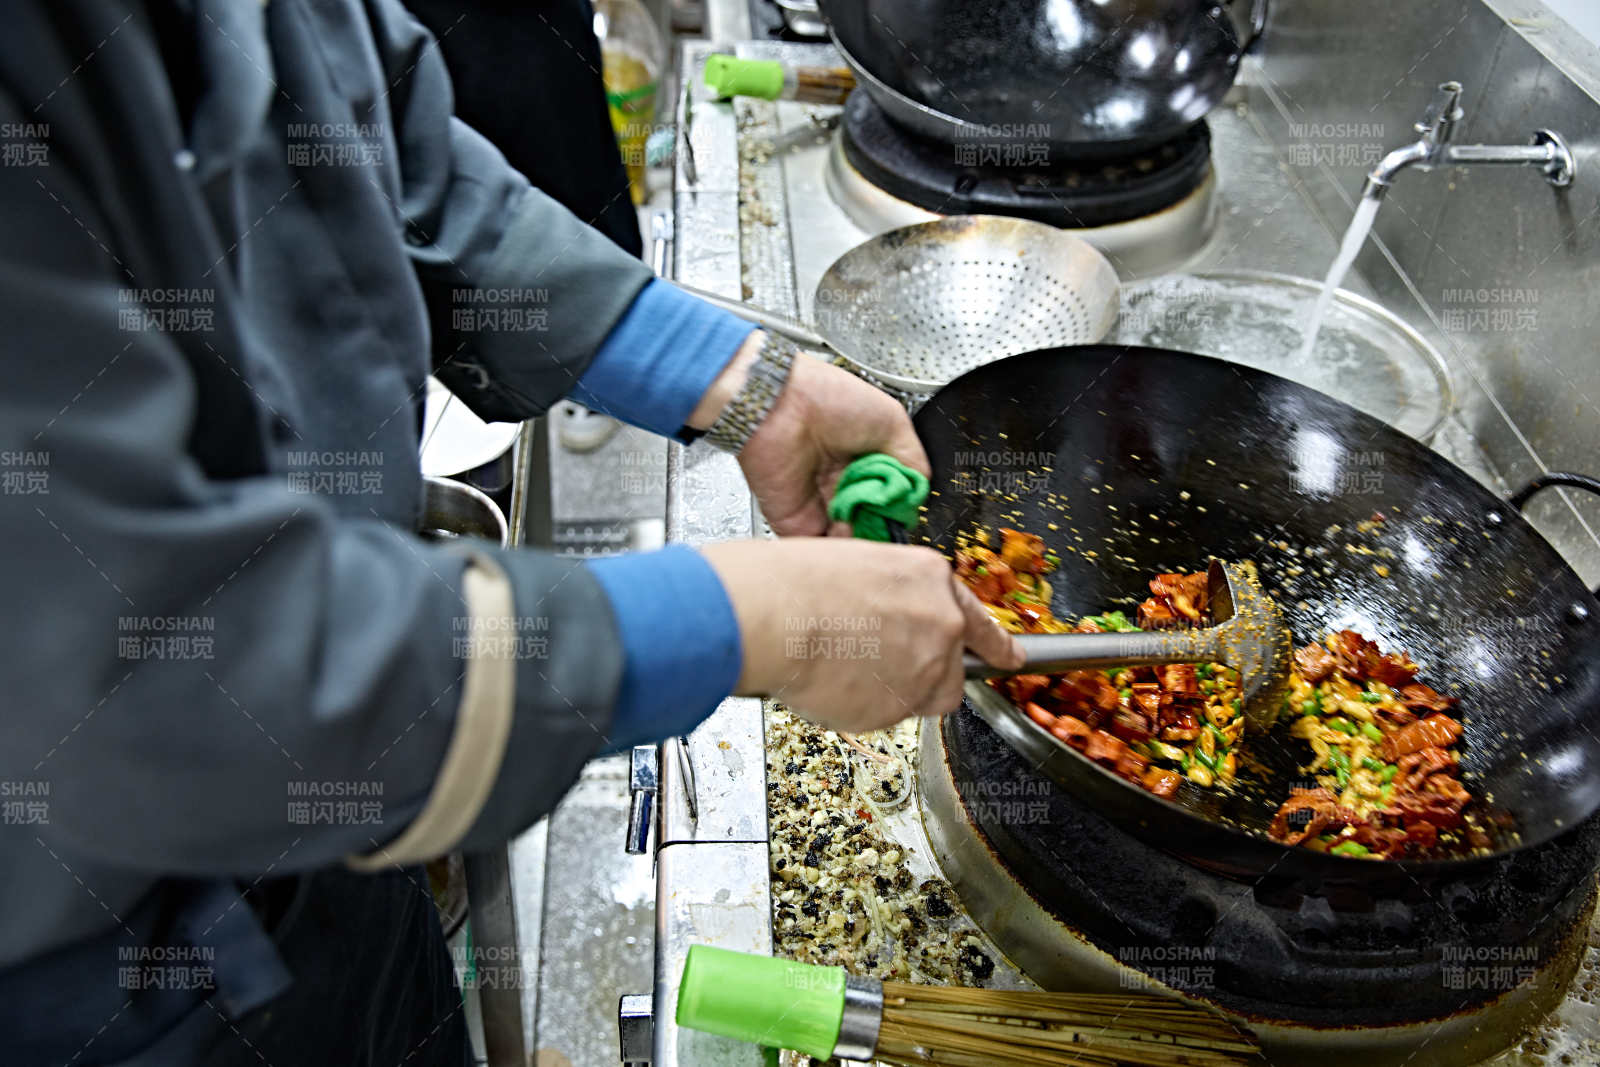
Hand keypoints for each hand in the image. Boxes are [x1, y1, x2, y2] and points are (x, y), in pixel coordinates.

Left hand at [688, 333, 928, 536]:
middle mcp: (843, 485)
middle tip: (887, 512)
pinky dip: (841, 548)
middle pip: (875, 522)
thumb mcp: (892, 422)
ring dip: (866, 536)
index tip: (905, 506)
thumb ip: (911, 463)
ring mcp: (821, 506)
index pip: (892, 499)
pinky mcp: (797, 523)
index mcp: (865, 462)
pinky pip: (824, 548)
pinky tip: (853, 529)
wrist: (780, 404)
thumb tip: (918, 493)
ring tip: (870, 518)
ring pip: (853, 539)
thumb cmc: (828, 399)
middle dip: (885, 523)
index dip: (901, 505)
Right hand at [701, 538, 1023, 731]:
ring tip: (844, 669)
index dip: (996, 646)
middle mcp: (940, 625)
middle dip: (922, 676)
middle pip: (951, 671)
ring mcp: (924, 669)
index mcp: (931, 579)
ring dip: (890, 692)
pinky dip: (860, 707)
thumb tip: (890, 620)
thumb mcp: (860, 566)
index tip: (1011, 659)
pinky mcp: (898, 707)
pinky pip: (884, 715)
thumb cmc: (796, 581)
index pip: (979, 622)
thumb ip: (894, 596)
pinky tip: (832, 682)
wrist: (773, 614)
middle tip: (879, 667)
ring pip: (919, 698)